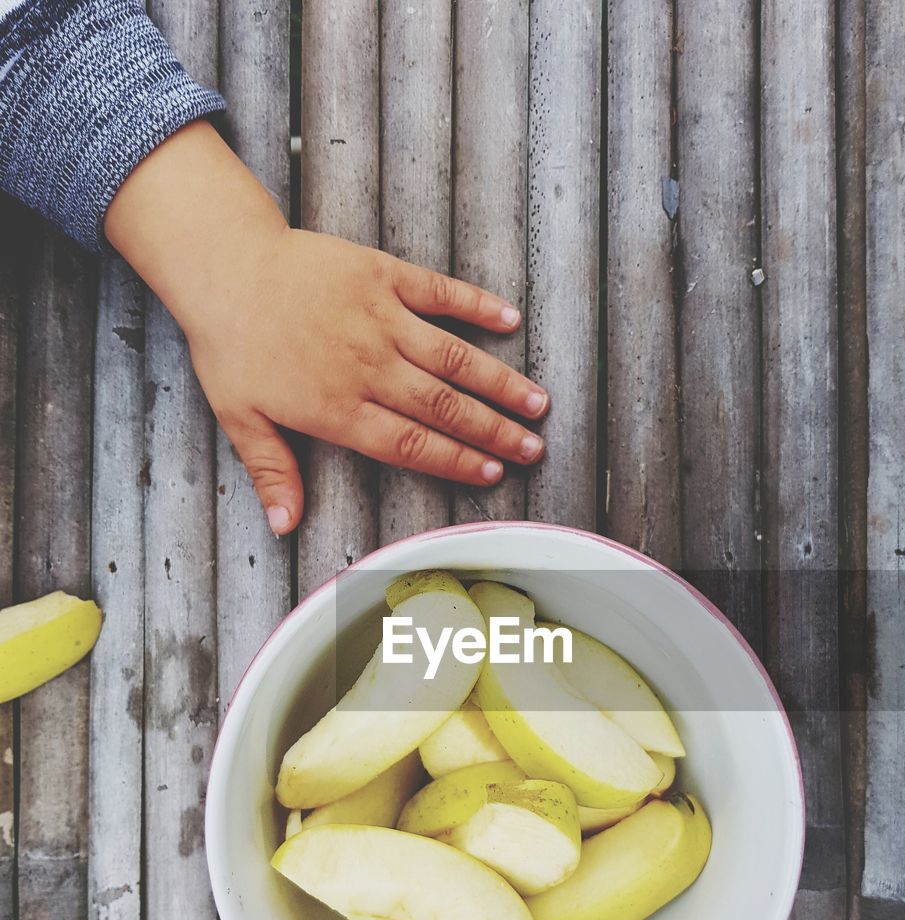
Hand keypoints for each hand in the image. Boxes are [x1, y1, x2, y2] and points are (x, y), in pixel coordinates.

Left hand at [105, 123, 548, 533]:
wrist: (222, 263)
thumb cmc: (228, 343)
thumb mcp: (239, 416)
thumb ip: (271, 471)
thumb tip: (285, 526)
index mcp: (338, 407)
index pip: (411, 444)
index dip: (456, 461)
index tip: (493, 474)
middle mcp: (369, 366)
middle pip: (444, 407)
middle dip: (493, 431)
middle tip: (533, 448)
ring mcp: (380, 318)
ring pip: (454, 357)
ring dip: (499, 382)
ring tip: (537, 403)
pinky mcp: (383, 275)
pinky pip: (439, 292)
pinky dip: (476, 305)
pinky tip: (510, 322)